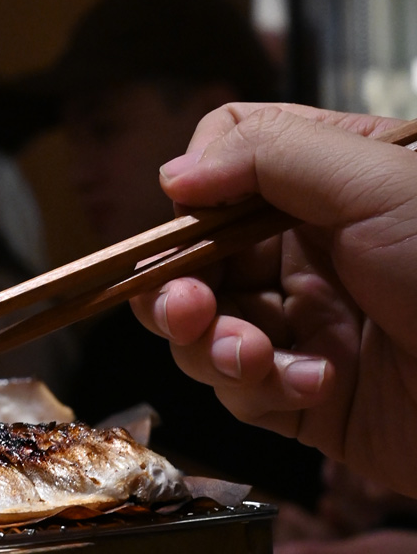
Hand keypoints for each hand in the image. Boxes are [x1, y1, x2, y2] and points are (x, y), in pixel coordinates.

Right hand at [130, 103, 416, 495]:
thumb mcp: (377, 183)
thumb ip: (271, 155)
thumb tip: (175, 173)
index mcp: (330, 182)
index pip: (228, 165)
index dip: (197, 191)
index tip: (193, 217)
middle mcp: (311, 251)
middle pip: (199, 256)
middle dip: (181, 285)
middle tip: (186, 308)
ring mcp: (308, 325)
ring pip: (206, 330)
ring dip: (212, 345)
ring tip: (246, 356)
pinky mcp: (308, 398)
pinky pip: (243, 392)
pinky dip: (262, 389)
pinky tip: (314, 386)